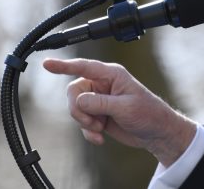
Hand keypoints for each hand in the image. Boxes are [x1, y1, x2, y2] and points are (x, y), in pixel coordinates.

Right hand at [43, 58, 196, 165]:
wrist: (156, 133)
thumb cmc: (147, 113)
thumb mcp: (125, 107)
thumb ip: (100, 103)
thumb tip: (79, 101)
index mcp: (111, 74)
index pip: (83, 67)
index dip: (64, 65)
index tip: (46, 64)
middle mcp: (102, 84)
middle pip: (74, 91)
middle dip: (78, 110)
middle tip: (92, 122)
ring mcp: (99, 100)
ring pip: (76, 108)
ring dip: (85, 122)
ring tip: (100, 129)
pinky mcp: (98, 115)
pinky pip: (82, 122)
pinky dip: (88, 132)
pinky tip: (100, 139)